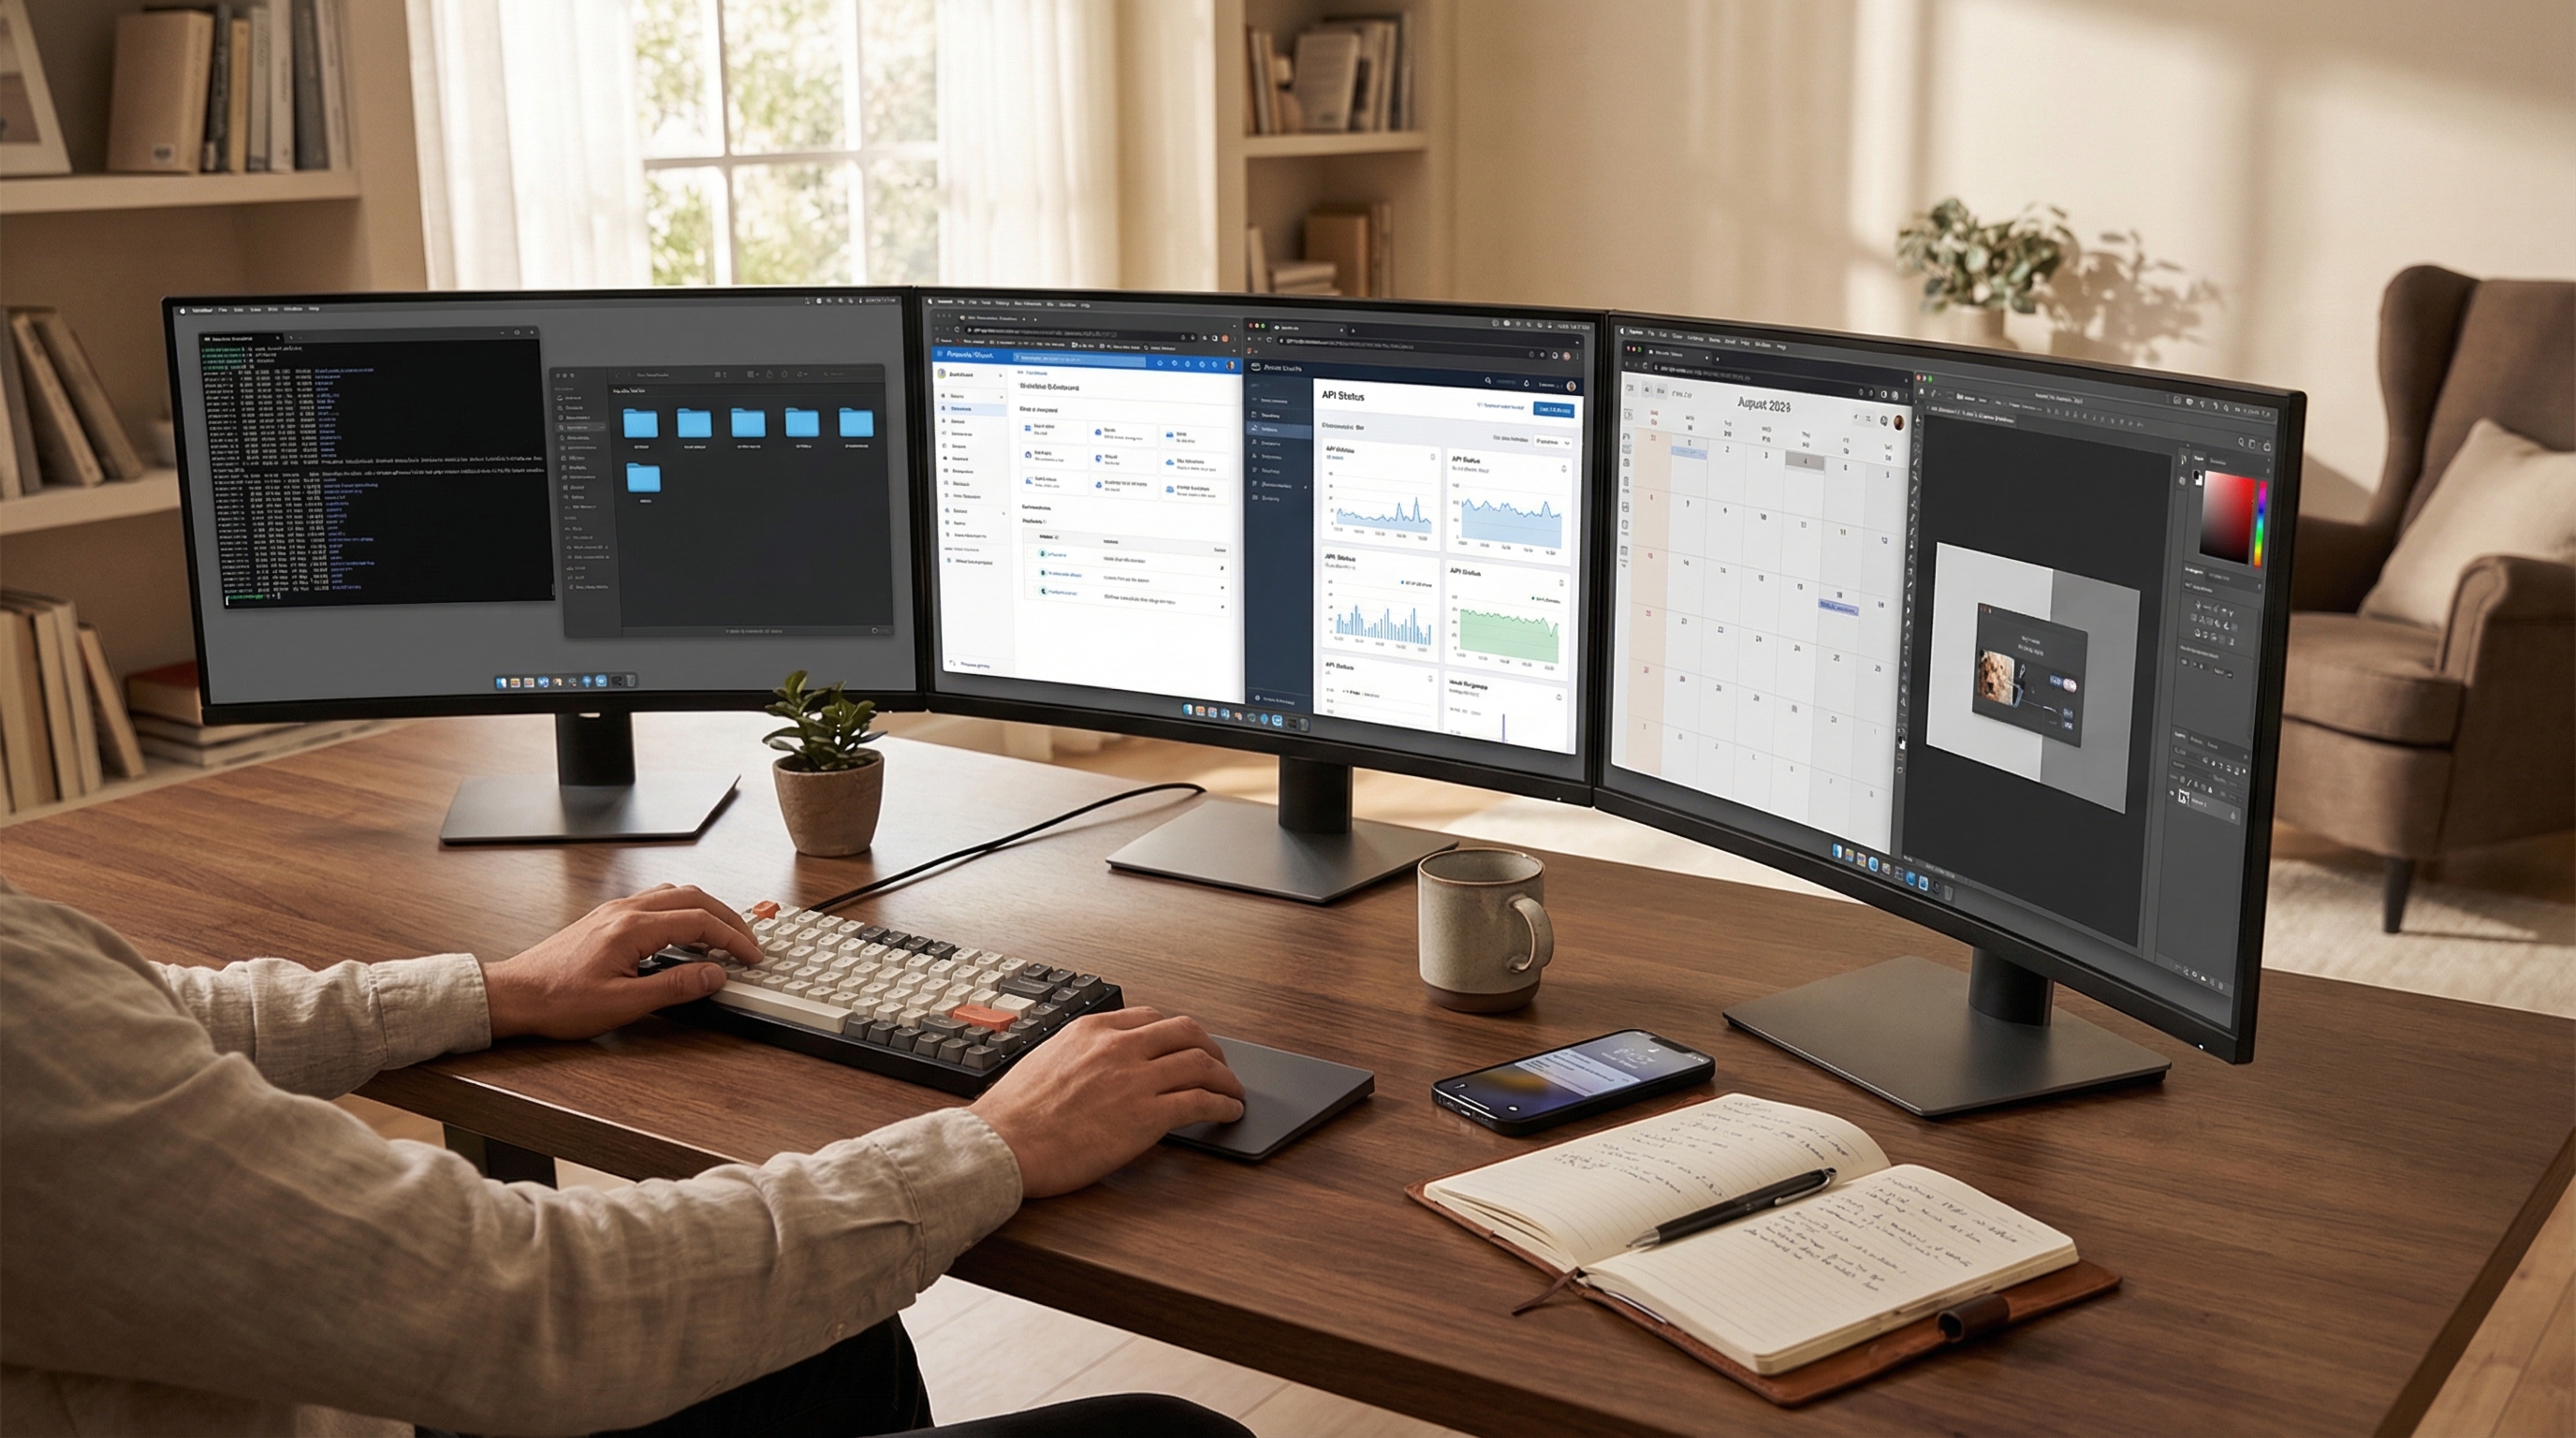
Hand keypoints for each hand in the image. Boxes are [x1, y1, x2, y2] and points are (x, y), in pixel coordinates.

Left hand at [482, 885, 765, 1040]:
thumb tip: (715, 974)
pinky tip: (682, 933)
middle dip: (728, 917)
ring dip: (705, 910)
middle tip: (748, 941)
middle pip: (693, 898)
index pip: (700, 922)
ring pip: (674, 894)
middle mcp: (625, 911)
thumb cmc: (558, 1001)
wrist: (514, 995)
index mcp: (633, 928)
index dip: (733, 938)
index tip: (752, 955)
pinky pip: (655, 901)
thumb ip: (674, 986)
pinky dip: (682, 911)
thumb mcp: (623, 1004)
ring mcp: (614, 911)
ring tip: (722, 934)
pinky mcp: (605, 919)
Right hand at [970, 1007, 1245, 1196]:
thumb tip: (1100, 1068)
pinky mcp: (1148, 1115)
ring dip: (1226, 1078)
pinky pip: (1201, 1101)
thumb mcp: (1046, 1061)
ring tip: (1233, 1091)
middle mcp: (1118, 1047)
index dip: (1177, 1033)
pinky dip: (1223, 1105)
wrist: (1002, 1145)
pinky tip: (1229, 1113)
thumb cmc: (1013, 1115)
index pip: (1151, 1018)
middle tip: (1218, 1064)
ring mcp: (1135, 1079)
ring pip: (1201, 1064)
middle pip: (1186, 1032)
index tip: (1185, 1044)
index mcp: (1092, 1030)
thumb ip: (1080, 1056)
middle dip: (1210, 1048)